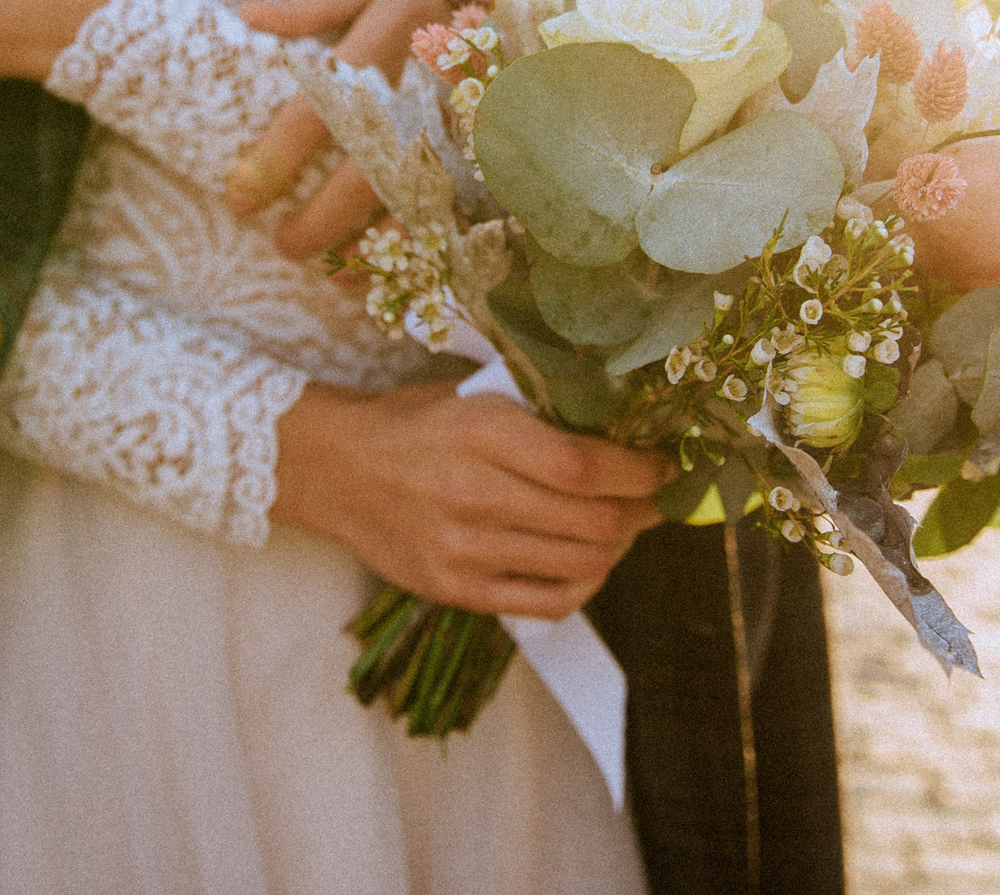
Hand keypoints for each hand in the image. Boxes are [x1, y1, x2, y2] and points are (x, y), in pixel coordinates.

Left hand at [229, 0, 546, 260]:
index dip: (277, 158)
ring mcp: (479, 106)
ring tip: (343, 270)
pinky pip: (475, 191)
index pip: (319, 107)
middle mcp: (430, 78)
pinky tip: (418, 255)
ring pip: (424, 191)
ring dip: (380, 237)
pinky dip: (444, 228)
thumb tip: (250, 15)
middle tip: (286, 247)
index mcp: (390, 30)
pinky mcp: (516, 124)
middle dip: (323, 219)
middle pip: (369, 167)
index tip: (241, 198)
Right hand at [273, 382, 669, 618]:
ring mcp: (462, 550)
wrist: (334, 468)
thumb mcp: (476, 398)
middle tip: (655, 498)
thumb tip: (629, 438)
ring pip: (581, 564)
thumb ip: (542, 417)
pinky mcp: (454, 590)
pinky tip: (588, 561)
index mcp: (481, 431)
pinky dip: (584, 584)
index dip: (642, 471)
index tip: (666, 465)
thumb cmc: (414, 423)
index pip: (587, 465)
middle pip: (594, 521)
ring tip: (623, 526)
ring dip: (619, 547)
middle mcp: (473, 494)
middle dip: (642, 511)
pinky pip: (547, 602)